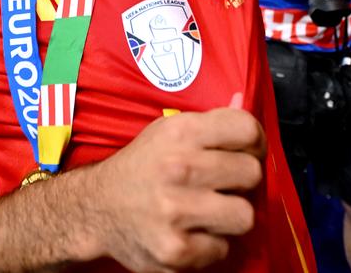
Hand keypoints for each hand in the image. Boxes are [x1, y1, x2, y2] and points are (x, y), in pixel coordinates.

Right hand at [85, 106, 264, 271]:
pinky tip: (192, 232)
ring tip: (211, 211)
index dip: (254, 142)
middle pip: (252, 173)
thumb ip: (209, 121)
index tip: (246, 152)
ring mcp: (176, 211)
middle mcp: (178, 168)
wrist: (95, 209)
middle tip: (224, 185)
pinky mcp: (175, 250)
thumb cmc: (140, 168)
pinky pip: (222, 248)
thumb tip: (242, 100)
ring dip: (230, 216)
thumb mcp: (167, 131)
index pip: (247, 129)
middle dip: (242, 182)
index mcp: (180, 132)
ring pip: (245, 216)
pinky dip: (210, 245)